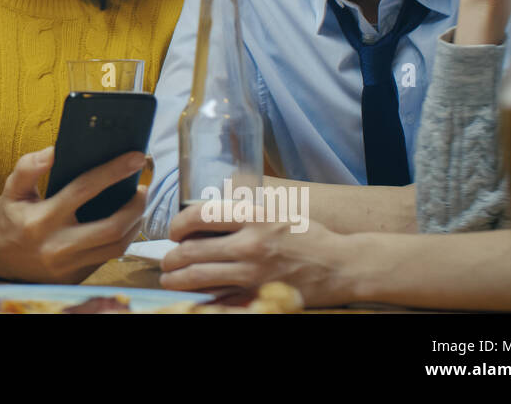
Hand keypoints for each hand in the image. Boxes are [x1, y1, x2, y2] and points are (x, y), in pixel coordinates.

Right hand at [0, 147, 145, 283]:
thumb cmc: (11, 216)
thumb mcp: (13, 188)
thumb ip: (29, 167)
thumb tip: (55, 150)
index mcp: (42, 219)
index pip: (85, 189)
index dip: (114, 171)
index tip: (135, 157)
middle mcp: (57, 245)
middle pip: (112, 227)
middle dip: (136, 206)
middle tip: (143, 189)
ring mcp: (69, 266)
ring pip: (117, 246)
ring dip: (135, 224)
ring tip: (138, 205)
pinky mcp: (76, 277)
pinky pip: (108, 257)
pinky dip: (121, 238)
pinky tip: (124, 223)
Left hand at [158, 202, 349, 307]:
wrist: (343, 266)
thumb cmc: (310, 236)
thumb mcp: (277, 211)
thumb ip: (245, 211)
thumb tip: (207, 213)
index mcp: (254, 217)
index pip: (200, 215)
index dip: (178, 223)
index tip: (174, 230)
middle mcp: (251, 244)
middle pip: (192, 250)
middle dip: (171, 256)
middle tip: (167, 259)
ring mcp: (254, 273)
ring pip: (199, 276)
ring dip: (176, 279)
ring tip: (169, 278)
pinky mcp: (259, 295)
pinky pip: (220, 298)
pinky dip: (201, 297)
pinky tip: (193, 296)